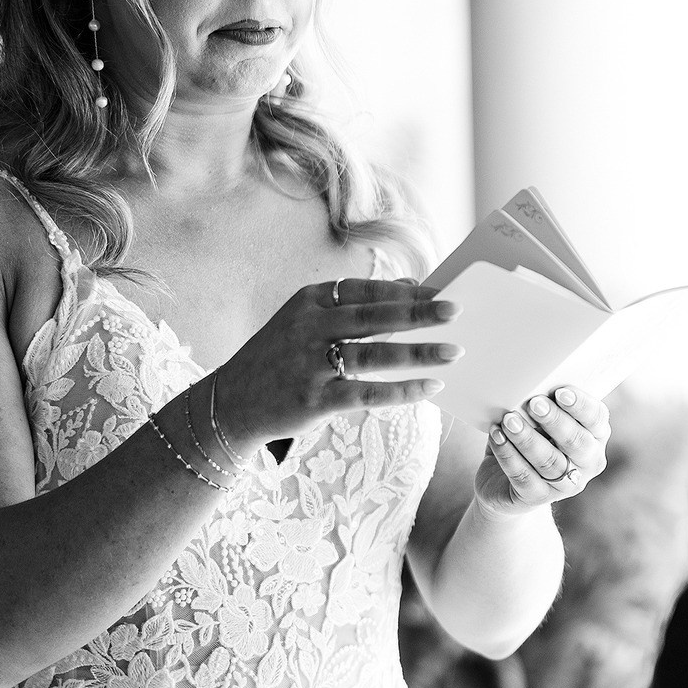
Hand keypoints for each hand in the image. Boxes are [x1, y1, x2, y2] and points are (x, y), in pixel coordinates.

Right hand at [210, 278, 457, 445]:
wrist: (230, 402)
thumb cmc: (279, 357)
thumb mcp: (306, 320)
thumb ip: (354, 304)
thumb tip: (409, 285)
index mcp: (308, 300)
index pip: (365, 289)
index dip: (405, 291)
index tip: (442, 291)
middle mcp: (308, 327)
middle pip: (375, 316)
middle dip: (419, 313)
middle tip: (457, 310)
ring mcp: (309, 364)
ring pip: (375, 354)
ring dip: (419, 352)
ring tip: (453, 351)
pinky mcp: (314, 399)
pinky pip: (368, 393)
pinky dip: (402, 390)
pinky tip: (429, 387)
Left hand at [474, 386, 610, 515]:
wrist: (504, 483)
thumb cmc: (530, 439)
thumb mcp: (542, 422)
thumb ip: (545, 406)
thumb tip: (531, 389)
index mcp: (595, 436)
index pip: (597, 418)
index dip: (580, 405)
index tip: (560, 391)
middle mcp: (587, 463)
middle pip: (576, 442)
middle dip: (555, 421)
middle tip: (534, 404)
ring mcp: (565, 485)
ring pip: (549, 462)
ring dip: (527, 438)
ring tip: (509, 420)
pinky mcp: (538, 498)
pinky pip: (524, 477)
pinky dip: (508, 455)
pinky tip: (497, 437)